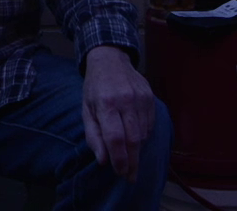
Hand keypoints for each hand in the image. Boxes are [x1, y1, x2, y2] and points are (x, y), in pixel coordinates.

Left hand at [82, 45, 156, 181]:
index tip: (120, 173)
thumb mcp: (86, 110)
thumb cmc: (94, 87)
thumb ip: (93, 135)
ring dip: (137, 149)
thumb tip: (103, 160)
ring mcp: (141, 98)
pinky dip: (143, 135)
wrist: (110, 59)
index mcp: (106, 104)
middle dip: (132, 162)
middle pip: (133, 139)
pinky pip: (150, 124)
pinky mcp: (151, 96)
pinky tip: (135, 137)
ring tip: (130, 157)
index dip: (119, 159)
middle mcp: (126, 100)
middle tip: (130, 177)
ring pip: (143, 134)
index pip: (115, 138)